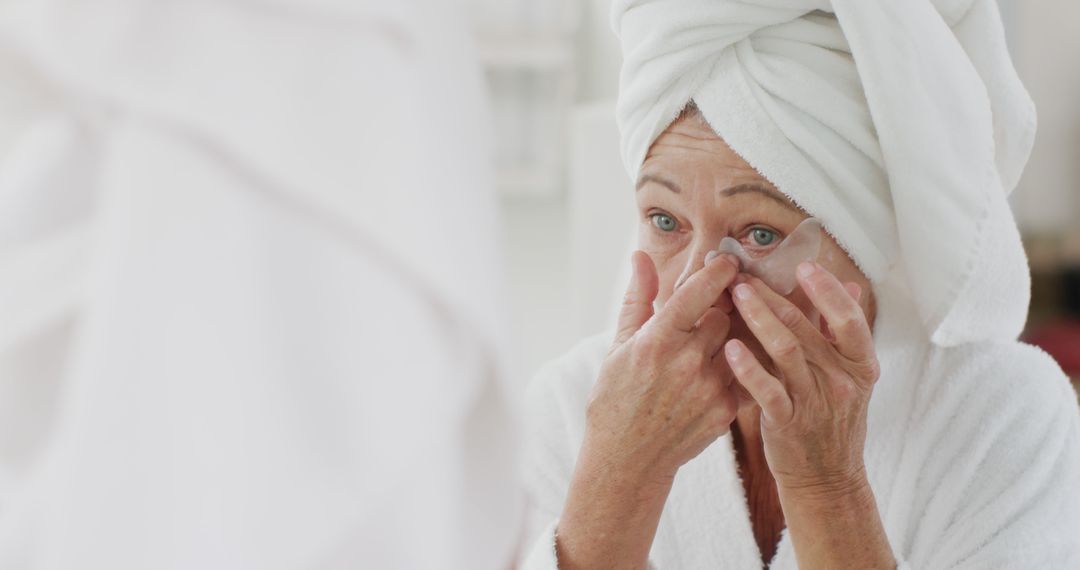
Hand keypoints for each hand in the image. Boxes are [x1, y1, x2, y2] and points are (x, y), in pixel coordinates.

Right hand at [586, 250, 740, 482]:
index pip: (699, 291)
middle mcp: (686, 362)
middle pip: (723, 316)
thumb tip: (640, 256)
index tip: (729, 261)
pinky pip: (743, 375)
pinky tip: (720, 372)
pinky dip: (735, 369)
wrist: (626, 458)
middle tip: (714, 309)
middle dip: (720, 310)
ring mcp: (709, 388)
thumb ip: (638, 298)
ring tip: (714, 343)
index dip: (719, 271)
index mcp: (657, 340)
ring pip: (738, 343)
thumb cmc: (616, 398)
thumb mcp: (619, 345)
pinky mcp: (725, 411)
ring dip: (730, 339)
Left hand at [724, 261, 879, 494]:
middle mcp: (841, 381)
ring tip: (736, 296)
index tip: (804, 265)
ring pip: (786, 350)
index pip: (849, 319)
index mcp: (861, 365)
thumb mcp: (851, 377)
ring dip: (758, 318)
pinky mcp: (788, 422)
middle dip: (773, 296)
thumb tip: (851, 285)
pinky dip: (748, 367)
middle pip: (806, 328)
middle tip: (745, 275)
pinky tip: (730, 347)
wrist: (825, 477)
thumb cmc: (833, 419)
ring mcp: (815, 402)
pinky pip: (767, 389)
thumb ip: (844, 333)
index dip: (828, 290)